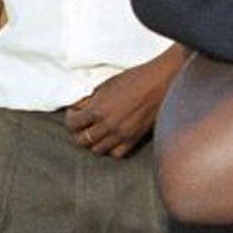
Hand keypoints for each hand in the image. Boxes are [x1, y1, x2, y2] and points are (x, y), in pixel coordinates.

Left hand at [65, 51, 182, 156]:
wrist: (161, 81)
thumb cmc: (136, 78)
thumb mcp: (107, 84)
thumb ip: (91, 99)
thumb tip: (80, 107)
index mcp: (98, 110)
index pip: (73, 124)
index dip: (70, 118)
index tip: (74, 113)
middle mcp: (108, 126)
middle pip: (82, 140)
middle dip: (79, 132)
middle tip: (82, 124)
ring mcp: (122, 134)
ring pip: (97, 150)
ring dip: (94, 142)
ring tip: (97, 132)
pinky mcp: (135, 138)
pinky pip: (117, 153)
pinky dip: (111, 149)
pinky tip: (112, 139)